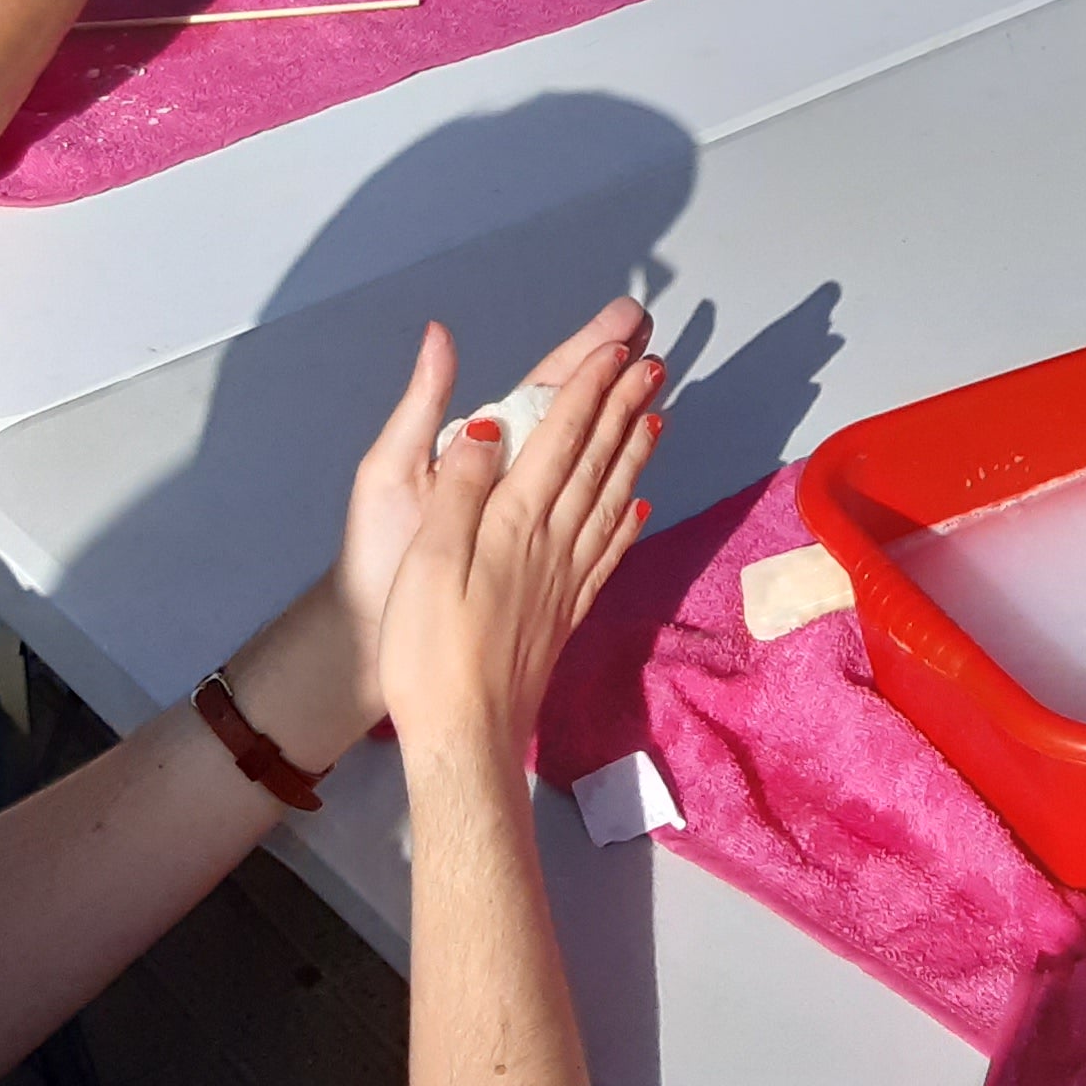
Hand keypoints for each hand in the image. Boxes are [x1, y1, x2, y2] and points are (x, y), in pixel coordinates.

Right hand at [330, 299, 654, 720]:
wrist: (465, 736)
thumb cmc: (429, 652)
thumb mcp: (427, 560)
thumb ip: (461, 489)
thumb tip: (491, 425)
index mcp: (513, 523)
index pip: (559, 439)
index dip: (586, 389)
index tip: (613, 349)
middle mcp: (550, 544)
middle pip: (595, 462)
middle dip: (624, 408)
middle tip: (654, 365)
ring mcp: (565, 581)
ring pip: (611, 501)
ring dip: (635, 454)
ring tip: (658, 417)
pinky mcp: (566, 614)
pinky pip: (607, 555)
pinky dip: (627, 523)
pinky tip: (638, 508)